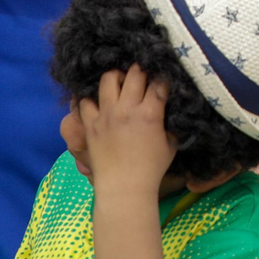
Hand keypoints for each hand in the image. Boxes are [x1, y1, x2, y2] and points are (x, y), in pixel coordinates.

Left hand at [78, 65, 174, 194]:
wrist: (123, 188)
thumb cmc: (150, 169)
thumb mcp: (170, 144)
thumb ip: (170, 123)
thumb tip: (172, 107)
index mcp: (150, 114)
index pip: (159, 82)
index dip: (163, 78)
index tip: (163, 80)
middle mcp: (127, 109)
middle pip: (135, 73)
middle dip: (142, 70)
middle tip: (143, 77)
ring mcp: (106, 114)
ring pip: (108, 78)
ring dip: (117, 77)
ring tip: (120, 84)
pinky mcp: (90, 123)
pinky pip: (86, 100)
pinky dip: (92, 98)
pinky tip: (99, 101)